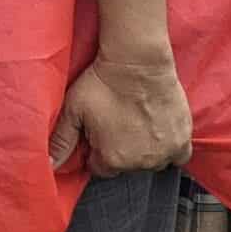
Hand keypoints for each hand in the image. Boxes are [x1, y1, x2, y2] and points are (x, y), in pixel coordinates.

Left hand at [49, 51, 191, 176]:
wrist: (137, 64)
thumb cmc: (103, 84)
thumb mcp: (73, 111)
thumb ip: (61, 142)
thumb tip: (47, 165)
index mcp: (112, 159)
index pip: (99, 167)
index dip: (95, 150)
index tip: (96, 134)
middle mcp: (141, 162)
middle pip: (125, 165)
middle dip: (119, 150)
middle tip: (116, 123)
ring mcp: (165, 153)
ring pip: (150, 161)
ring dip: (143, 150)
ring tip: (135, 123)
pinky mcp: (183, 140)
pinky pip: (177, 156)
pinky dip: (168, 149)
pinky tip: (157, 132)